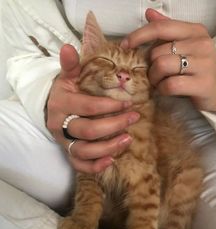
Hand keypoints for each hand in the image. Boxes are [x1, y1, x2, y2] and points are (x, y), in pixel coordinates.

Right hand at [47, 44, 139, 172]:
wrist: (54, 109)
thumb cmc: (67, 92)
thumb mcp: (68, 77)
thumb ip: (71, 65)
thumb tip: (68, 47)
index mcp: (61, 103)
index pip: (87, 107)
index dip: (109, 106)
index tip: (129, 103)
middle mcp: (61, 125)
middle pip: (89, 131)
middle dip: (114, 125)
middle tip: (134, 118)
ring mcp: (64, 142)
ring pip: (84, 151)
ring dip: (108, 147)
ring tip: (128, 140)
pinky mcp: (69, 153)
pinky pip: (79, 166)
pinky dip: (95, 166)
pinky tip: (111, 160)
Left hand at [121, 9, 215, 111]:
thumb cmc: (198, 68)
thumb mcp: (186, 45)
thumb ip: (168, 30)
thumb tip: (149, 14)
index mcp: (194, 31)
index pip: (160, 27)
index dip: (139, 36)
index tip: (125, 45)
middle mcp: (200, 43)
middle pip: (157, 52)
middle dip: (150, 67)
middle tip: (156, 74)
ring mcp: (203, 63)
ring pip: (161, 66)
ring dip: (155, 78)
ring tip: (160, 82)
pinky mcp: (202, 84)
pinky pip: (170, 85)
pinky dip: (163, 89)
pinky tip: (167, 90)